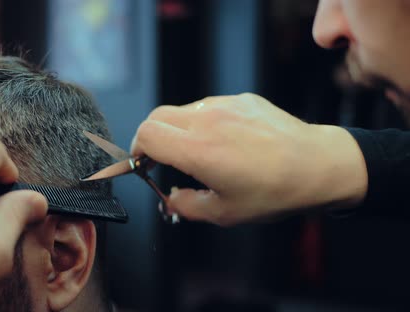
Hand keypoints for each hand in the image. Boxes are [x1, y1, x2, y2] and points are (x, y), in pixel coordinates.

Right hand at [132, 93, 366, 225]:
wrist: (320, 165)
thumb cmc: (276, 191)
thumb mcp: (225, 213)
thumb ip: (186, 206)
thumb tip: (171, 199)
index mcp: (199, 150)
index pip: (146, 134)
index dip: (136, 150)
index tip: (142, 164)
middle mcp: (208, 121)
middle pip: (156, 117)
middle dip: (151, 138)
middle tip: (161, 160)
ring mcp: (225, 105)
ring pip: (182, 111)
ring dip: (177, 130)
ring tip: (197, 154)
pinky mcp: (241, 99)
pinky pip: (208, 106)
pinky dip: (202, 123)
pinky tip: (224, 142)